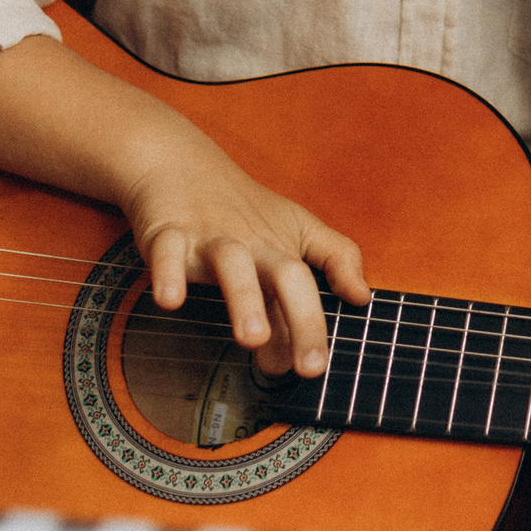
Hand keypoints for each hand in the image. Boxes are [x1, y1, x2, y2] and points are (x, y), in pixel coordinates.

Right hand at [118, 131, 371, 377]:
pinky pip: (167, 252)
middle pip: (287, 275)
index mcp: (282, 249)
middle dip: (302, 319)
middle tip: (310, 367)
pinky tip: (169, 300)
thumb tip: (363, 296)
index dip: (316, 327)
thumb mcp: (297, 225)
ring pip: (232, 264)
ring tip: (253, 338)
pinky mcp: (168, 233)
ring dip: (245, 300)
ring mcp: (212, 238)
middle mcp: (253, 245)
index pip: (309, 289)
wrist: (180, 163)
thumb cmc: (244, 207)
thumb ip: (336, 257)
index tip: (315, 367)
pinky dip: (167, 273)